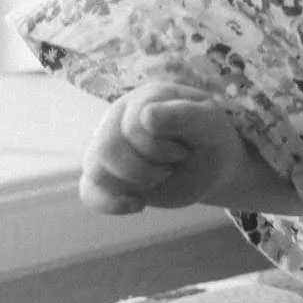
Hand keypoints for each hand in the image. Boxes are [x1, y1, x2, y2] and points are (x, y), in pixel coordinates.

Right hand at [81, 79, 250, 215]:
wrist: (214, 166)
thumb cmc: (212, 139)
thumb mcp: (211, 125)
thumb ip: (184, 116)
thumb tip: (146, 115)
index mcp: (146, 98)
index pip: (133, 126)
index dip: (160, 147)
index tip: (185, 148)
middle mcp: (120, 117)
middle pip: (108, 149)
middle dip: (145, 169)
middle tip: (171, 167)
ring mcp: (109, 145)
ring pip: (96, 170)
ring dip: (135, 183)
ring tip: (159, 177)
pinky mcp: (106, 174)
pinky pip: (88, 192)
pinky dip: (111, 204)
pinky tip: (139, 203)